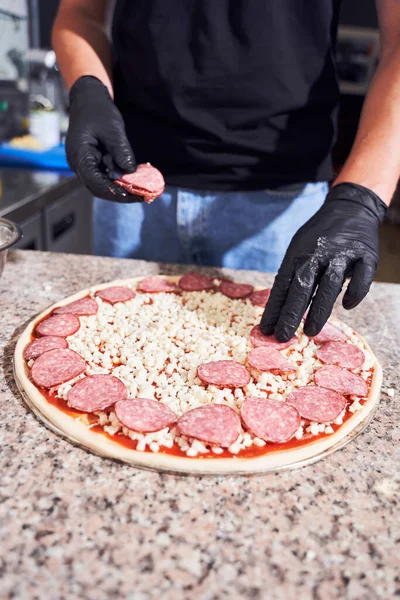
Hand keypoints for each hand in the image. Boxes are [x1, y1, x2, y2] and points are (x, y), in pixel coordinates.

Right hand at [66, 75, 141, 202]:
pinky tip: (134, 181)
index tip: (129, 195)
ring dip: (120, 189)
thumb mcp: (113, 128)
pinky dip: (118, 181)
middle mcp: (78, 163)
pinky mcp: (93, 163)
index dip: (111, 190)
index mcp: (79, 154)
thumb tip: (131, 171)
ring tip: (140, 192)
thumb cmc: (98, 110)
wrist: (88, 99)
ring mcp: (84, 164)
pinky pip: (105, 177)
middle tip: (141, 196)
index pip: (93, 180)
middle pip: (97, 188)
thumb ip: (121, 150)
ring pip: (101, 185)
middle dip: (118, 194)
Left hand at [260, 183, 386, 341]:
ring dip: (319, 310)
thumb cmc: (319, 238)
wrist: (349, 207)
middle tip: (282, 337)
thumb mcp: (298, 250)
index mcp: (298, 255)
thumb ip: (292, 278)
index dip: (274, 308)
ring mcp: (342, 254)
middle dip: (290, 314)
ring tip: (310, 332)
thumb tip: (278, 311)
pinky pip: (361, 276)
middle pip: (301, 287)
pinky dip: (355, 291)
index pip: (282, 285)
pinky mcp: (365, 255)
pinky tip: (347, 306)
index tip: (265, 329)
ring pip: (329, 285)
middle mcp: (317, 254)